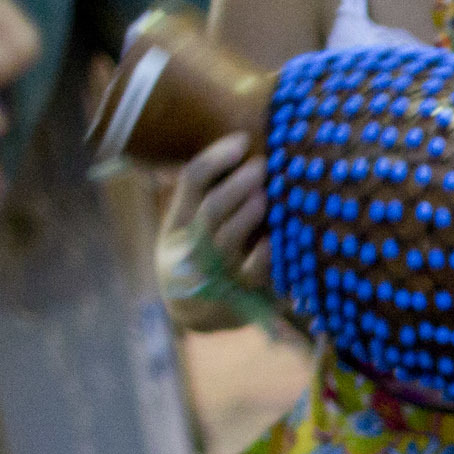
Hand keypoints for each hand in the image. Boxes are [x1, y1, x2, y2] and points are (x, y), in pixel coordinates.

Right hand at [161, 132, 270, 291]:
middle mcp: (192, 249)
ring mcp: (215, 276)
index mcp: (179, 223)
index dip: (216, 158)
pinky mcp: (241, 300)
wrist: (197, 313)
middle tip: (262, 167)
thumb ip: (207, 191)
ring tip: (266, 195)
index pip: (192, 182)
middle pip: (211, 211)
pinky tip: (275, 240)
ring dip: (249, 214)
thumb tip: (243, 144)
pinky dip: (265, 255)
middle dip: (238, 186)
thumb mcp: (191, 225)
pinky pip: (253, 276)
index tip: (243, 140)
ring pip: (227, 241)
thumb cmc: (202, 256)